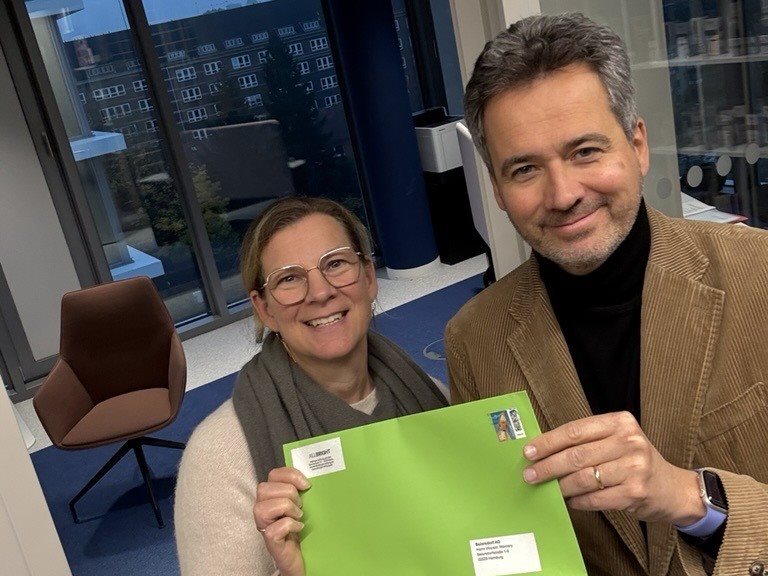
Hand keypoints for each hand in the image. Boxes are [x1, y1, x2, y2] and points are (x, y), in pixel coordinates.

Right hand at [254, 467, 309, 575]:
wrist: (302, 555)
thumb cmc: (301, 527)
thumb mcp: (300, 504)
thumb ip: (299, 490)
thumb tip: (308, 479)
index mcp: (270, 496)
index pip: (273, 474)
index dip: (290, 475)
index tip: (306, 485)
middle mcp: (262, 509)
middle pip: (264, 488)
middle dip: (288, 493)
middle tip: (300, 505)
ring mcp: (263, 526)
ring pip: (263, 508)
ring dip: (287, 508)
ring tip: (298, 516)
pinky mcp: (270, 541)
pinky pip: (274, 528)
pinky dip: (290, 525)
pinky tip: (299, 528)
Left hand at [521, 411, 704, 525]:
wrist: (673, 488)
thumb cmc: (635, 461)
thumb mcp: (617, 440)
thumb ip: (587, 441)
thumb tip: (544, 450)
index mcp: (620, 422)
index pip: (575, 430)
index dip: (548, 442)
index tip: (529, 451)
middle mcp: (629, 442)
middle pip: (576, 455)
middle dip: (547, 466)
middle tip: (530, 474)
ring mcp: (634, 467)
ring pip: (583, 478)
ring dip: (561, 486)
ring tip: (549, 489)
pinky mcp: (635, 492)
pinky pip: (595, 498)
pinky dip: (578, 501)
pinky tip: (570, 501)